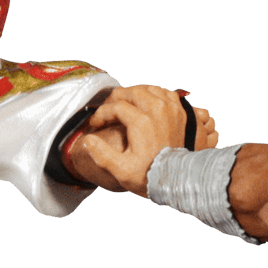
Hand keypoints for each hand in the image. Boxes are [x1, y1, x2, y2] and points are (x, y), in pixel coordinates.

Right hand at [68, 85, 219, 194]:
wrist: (179, 179)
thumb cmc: (151, 176)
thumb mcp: (121, 170)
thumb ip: (101, 154)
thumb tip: (86, 140)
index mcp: (141, 121)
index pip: (115, 107)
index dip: (101, 114)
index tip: (96, 124)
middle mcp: (157, 109)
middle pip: (131, 91)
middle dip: (115, 99)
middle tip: (108, 109)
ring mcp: (171, 108)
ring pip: (148, 89)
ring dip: (134, 94)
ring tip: (125, 105)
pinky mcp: (180, 111)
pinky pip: (165, 93)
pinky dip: (153, 95)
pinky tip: (146, 105)